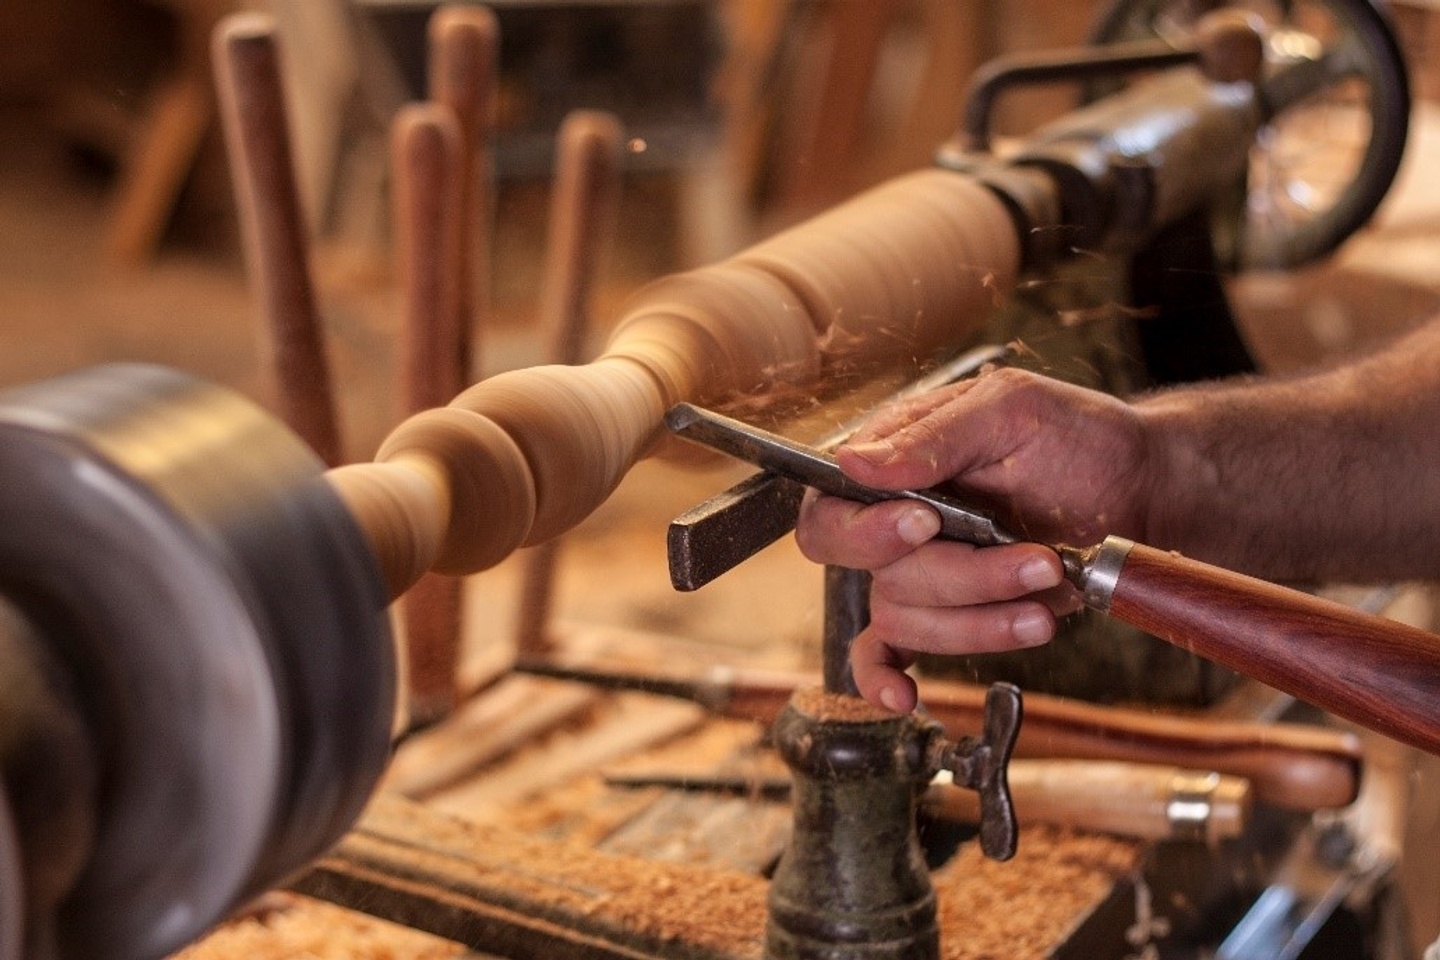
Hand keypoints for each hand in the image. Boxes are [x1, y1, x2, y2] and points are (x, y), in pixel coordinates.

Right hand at [794, 367, 1156, 711]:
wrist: (1135, 486)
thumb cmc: (1074, 436)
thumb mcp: (1010, 410)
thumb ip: (930, 436)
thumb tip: (853, 463)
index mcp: (890, 458)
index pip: (831, 507)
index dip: (868, 528)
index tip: (928, 521)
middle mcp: (891, 519)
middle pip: (875, 573)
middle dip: (955, 574)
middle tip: (1029, 557)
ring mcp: (917, 571)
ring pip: (903, 618)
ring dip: (982, 614)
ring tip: (1049, 581)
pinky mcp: (946, 612)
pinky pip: (888, 653)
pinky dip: (885, 677)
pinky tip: (902, 692)